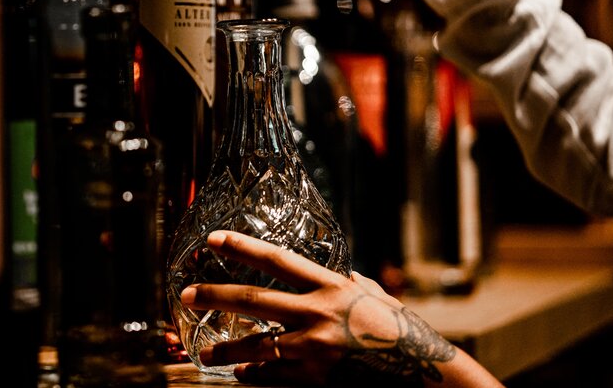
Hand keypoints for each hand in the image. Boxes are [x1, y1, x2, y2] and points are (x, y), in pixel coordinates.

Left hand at [180, 230, 501, 386]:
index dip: (242, 248)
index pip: (277, 260)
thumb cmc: (402, 331)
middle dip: (215, 296)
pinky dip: (254, 374)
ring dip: (226, 347)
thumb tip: (339, 277)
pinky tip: (239, 373)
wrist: (426, 373)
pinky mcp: (316, 379)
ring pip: (256, 345)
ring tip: (205, 350)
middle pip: (254, 301)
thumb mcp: (376, 298)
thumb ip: (350, 285)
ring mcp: (315, 348)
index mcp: (331, 286)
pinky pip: (274, 376)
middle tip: (185, 294)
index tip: (213, 239)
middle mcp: (318, 313)